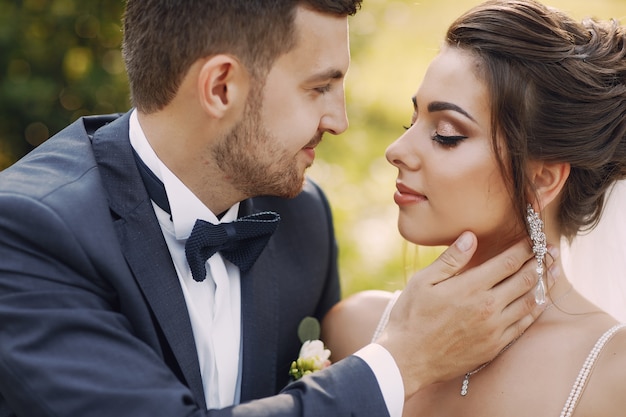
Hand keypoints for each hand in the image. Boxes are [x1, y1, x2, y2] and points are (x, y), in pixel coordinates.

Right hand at [375, 231, 557, 397]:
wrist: (408, 358)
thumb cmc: (411, 316)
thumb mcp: (423, 281)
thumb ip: (450, 259)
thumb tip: (471, 236)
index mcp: (470, 287)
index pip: (507, 262)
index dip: (524, 248)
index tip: (533, 238)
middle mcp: (488, 307)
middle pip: (525, 279)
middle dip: (540, 261)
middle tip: (553, 250)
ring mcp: (494, 329)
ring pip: (530, 302)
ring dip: (544, 284)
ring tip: (554, 271)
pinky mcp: (494, 346)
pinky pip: (523, 325)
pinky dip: (535, 310)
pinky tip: (540, 301)